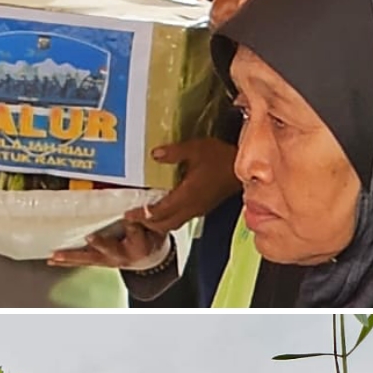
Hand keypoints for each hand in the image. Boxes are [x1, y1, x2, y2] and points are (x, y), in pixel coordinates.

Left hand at [48, 221, 171, 270]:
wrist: (148, 258)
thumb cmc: (150, 237)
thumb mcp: (155, 226)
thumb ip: (147, 215)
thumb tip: (139, 202)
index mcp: (140, 245)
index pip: (137, 231)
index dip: (133, 224)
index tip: (129, 217)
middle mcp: (123, 255)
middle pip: (111, 249)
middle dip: (101, 243)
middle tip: (90, 237)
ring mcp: (108, 260)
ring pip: (89, 259)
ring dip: (72, 257)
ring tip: (56, 255)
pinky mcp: (98, 261)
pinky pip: (81, 262)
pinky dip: (66, 260)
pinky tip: (52, 259)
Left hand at [121, 137, 238, 233]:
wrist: (244, 169)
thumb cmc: (221, 157)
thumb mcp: (196, 148)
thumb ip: (174, 152)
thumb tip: (154, 154)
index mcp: (188, 195)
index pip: (160, 211)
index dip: (143, 215)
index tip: (128, 214)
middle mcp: (191, 207)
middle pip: (165, 224)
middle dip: (147, 224)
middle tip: (132, 218)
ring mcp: (198, 209)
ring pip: (173, 224)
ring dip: (157, 223)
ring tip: (144, 217)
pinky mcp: (202, 208)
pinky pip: (181, 219)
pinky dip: (168, 218)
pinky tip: (162, 209)